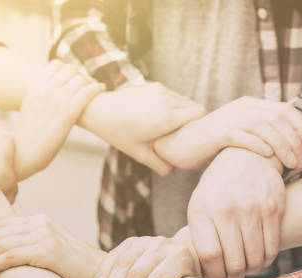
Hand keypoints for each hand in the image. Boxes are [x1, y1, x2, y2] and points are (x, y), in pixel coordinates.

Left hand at [0, 214, 103, 277]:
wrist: (102, 277)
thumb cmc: (75, 272)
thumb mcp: (50, 253)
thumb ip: (29, 248)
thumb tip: (4, 258)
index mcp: (40, 221)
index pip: (0, 222)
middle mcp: (40, 223)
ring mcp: (45, 235)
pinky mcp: (48, 250)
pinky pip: (11, 255)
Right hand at [14, 60, 104, 179]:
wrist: (25, 150)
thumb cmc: (28, 133)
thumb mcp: (30, 105)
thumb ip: (40, 93)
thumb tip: (48, 90)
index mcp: (36, 86)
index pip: (56, 65)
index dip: (69, 70)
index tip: (75, 78)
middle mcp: (46, 89)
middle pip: (71, 70)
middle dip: (81, 75)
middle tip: (88, 83)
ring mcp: (57, 100)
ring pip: (81, 79)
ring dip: (91, 81)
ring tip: (96, 87)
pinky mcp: (68, 112)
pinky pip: (88, 92)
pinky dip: (97, 88)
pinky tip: (101, 89)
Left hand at [79, 82, 205, 174]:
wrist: (99, 110)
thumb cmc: (119, 134)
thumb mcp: (140, 154)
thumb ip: (161, 164)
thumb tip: (175, 170)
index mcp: (166, 117)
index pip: (201, 114)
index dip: (202, 126)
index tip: (195, 137)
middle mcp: (167, 100)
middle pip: (196, 107)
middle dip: (194, 121)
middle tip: (185, 135)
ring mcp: (161, 90)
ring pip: (185, 100)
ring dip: (183, 112)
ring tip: (172, 126)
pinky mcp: (155, 85)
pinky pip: (173, 95)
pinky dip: (172, 105)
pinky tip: (159, 116)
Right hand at [155, 97, 301, 169]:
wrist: (180, 142)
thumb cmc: (213, 143)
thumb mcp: (241, 132)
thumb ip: (261, 132)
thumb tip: (290, 146)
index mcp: (251, 105)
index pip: (286, 110)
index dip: (301, 128)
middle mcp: (242, 107)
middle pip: (278, 118)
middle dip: (294, 140)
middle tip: (300, 161)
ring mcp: (229, 118)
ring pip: (264, 126)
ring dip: (282, 146)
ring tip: (290, 164)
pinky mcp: (217, 133)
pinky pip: (243, 136)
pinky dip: (258, 145)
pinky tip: (268, 157)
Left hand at [187, 148, 285, 277]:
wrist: (245, 156)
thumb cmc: (218, 189)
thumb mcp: (199, 205)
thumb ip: (199, 235)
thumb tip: (204, 271)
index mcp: (202, 211)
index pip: (210, 256)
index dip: (214, 275)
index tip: (215, 277)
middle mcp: (227, 210)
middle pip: (234, 262)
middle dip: (233, 277)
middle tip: (232, 276)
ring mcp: (252, 209)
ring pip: (255, 258)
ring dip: (250, 270)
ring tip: (245, 267)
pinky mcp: (273, 208)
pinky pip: (272, 247)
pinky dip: (266, 259)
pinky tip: (259, 256)